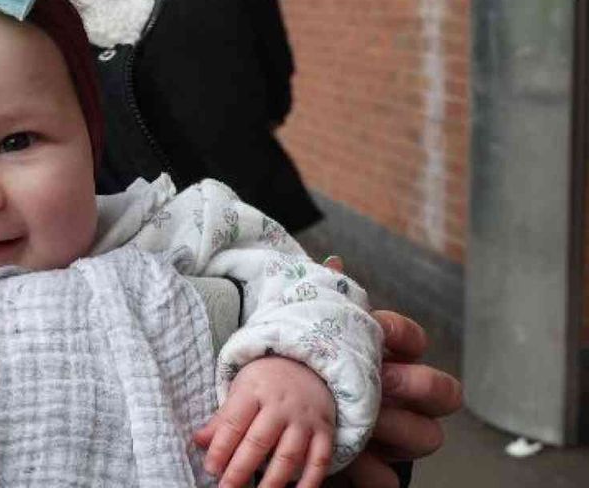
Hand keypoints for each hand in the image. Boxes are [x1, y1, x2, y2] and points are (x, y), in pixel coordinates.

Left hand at [194, 356, 335, 487]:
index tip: (210, 469)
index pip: (234, 423)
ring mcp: (304, 420)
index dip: (221, 448)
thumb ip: (222, 419)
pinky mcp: (325, 432)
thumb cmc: (264, 383)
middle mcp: (281, 406)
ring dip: (272, 481)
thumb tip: (198, 442)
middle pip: (259, 442)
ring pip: (289, 455)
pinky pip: (319, 461)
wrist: (305, 365)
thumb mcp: (239, 391)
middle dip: (241, 469)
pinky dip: (309, 482)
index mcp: (253, 392)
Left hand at [320, 259, 462, 487]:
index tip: (376, 330)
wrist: (284, 418)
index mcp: (388, 358)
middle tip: (381, 381)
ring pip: (428, 436)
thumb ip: (324, 301)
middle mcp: (403, 397)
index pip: (413, 339)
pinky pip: (388, 478)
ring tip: (367, 424)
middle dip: (416, 385)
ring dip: (401, 429)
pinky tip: (353, 466)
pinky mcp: (376, 468)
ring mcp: (396, 435)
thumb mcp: (308, 335)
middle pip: (442, 391)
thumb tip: (334, 261)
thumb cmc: (303, 369)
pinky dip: (373, 474)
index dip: (401, 333)